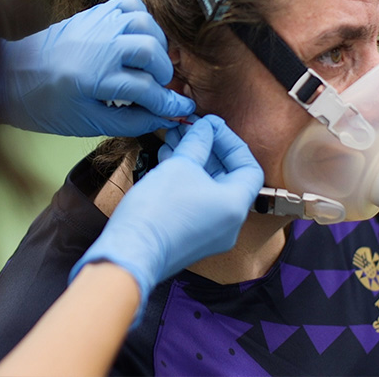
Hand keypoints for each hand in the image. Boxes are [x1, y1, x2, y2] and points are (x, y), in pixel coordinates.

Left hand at [0, 0, 194, 136]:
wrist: (11, 76)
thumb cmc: (46, 105)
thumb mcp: (88, 122)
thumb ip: (130, 120)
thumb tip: (164, 117)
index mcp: (94, 78)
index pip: (147, 89)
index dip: (169, 103)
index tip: (182, 110)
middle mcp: (99, 45)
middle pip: (152, 52)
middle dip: (163, 75)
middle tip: (159, 89)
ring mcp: (96, 24)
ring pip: (146, 25)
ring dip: (156, 46)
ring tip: (149, 65)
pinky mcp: (93, 13)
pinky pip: (130, 5)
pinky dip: (143, 20)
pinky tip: (138, 39)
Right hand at [69, 115, 263, 322]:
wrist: (130, 251)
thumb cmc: (157, 211)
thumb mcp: (181, 165)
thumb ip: (198, 142)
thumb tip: (205, 128)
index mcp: (235, 206)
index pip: (248, 167)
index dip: (231, 142)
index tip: (211, 127)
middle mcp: (229, 224)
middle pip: (228, 177)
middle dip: (208, 149)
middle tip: (191, 129)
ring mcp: (210, 234)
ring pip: (209, 189)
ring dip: (194, 162)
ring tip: (174, 140)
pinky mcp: (191, 238)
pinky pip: (197, 203)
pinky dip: (187, 181)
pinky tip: (168, 161)